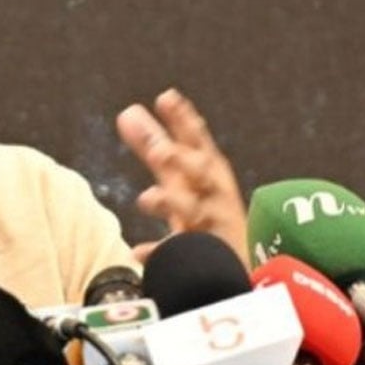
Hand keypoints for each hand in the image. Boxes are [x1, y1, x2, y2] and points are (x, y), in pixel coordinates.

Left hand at [117, 88, 247, 266]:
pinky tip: (138, 251)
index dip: (184, 121)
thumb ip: (153, 144)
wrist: (237, 266)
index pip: (197, 142)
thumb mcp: (179, 176)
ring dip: (172, 202)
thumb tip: (127, 113)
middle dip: (183, 160)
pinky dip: (161, 253)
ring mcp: (213, 228)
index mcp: (208, 173)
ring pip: (196, 212)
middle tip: (159, 151)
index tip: (166, 98)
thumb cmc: (204, 210)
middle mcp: (214, 196)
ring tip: (146, 198)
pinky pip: (182, 257)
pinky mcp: (208, 259)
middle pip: (202, 173)